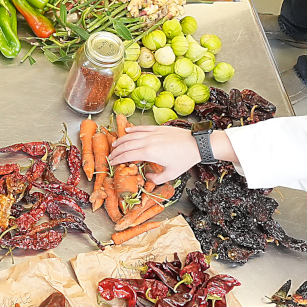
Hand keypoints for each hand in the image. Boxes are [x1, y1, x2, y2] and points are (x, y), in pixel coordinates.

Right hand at [108, 125, 231, 184]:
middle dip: (116, 150)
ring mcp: (152, 133)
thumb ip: (157, 178)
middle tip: (111, 155)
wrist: (196, 144)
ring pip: (131, 135)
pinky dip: (133, 130)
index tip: (112, 162)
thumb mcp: (171, 174)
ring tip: (115, 144)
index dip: (118, 159)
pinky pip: (141, 128)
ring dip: (121, 140)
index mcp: (149, 153)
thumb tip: (148, 176)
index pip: (128, 155)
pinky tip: (127, 131)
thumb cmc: (184, 159)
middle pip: (126, 145)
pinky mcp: (157, 128)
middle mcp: (148, 141)